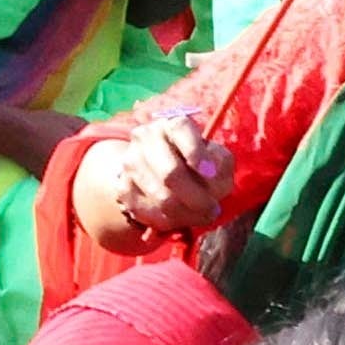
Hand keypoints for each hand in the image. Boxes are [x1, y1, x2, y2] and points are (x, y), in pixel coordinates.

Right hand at [77, 113, 230, 250]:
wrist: (160, 172)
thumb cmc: (199, 164)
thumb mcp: (217, 158)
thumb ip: (221, 163)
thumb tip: (210, 173)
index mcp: (172, 124)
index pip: (181, 129)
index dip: (196, 153)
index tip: (210, 173)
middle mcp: (146, 137)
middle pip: (170, 173)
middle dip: (197, 197)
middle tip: (212, 207)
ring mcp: (130, 161)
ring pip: (162, 198)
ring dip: (187, 213)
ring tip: (201, 214)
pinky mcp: (123, 187)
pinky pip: (149, 213)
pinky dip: (170, 220)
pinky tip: (182, 217)